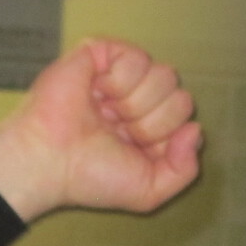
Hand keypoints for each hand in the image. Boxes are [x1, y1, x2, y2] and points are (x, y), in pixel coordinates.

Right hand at [0, 39, 201, 221]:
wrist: (51, 160)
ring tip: (105, 114)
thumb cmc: (90, 177)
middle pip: (180, 97)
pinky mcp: (102, 54)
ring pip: (164, 75)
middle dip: (152, 123)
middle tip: (118, 132)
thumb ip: (185, 171)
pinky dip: (117, 83)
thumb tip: (194, 130)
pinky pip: (137, 58)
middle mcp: (139, 100)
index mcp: (150, 128)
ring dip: (134, 104)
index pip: (185, 118)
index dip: (164, 138)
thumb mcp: (149, 192)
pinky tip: (96, 94)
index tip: (133, 149)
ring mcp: (122, 75)